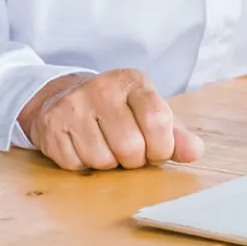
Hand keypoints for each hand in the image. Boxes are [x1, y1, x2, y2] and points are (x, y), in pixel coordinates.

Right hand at [17, 69, 204, 171]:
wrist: (63, 97)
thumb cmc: (117, 111)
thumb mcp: (150, 114)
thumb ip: (176, 135)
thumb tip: (194, 152)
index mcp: (133, 81)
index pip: (157, 121)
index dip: (162, 147)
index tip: (157, 151)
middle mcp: (102, 88)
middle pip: (130, 147)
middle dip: (133, 160)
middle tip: (128, 151)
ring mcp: (73, 105)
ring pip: (102, 159)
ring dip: (108, 163)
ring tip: (105, 146)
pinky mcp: (52, 125)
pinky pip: (76, 164)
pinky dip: (83, 165)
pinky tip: (83, 147)